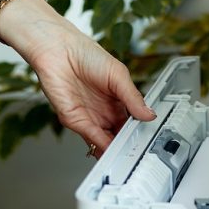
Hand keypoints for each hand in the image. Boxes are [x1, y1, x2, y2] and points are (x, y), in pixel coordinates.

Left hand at [22, 20, 155, 153]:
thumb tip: (149, 114)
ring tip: (127, 157)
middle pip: (118, 134)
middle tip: (139, 153)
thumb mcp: (118, 74)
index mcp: (116, 98)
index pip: (131, 121)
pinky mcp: (74, 120)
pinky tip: (111, 150)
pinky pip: (90, 137)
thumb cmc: (86, 54)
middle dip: (128, 145)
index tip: (148, 139)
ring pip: (105, 140)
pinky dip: (101, 146)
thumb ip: (133, 97)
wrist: (59, 51)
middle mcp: (103, 110)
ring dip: (115, 150)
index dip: (139, 131)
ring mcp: (89, 117)